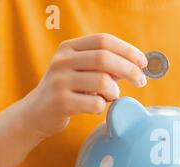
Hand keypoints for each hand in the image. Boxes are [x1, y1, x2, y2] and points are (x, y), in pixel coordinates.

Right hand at [20, 33, 147, 137]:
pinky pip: (96, 103)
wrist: (36, 113)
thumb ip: (106, 67)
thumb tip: (137, 65)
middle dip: (130, 69)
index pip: (103, 40)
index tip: (143, 62)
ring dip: (114, 91)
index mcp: (69, 48)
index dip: (127, 50)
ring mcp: (60, 81)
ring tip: (110, 97)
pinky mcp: (61, 102)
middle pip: (105, 58)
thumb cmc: (68, 91)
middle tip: (141, 81)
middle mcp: (62, 60)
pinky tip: (95, 107)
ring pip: (103, 81)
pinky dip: (102, 106)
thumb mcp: (82, 72)